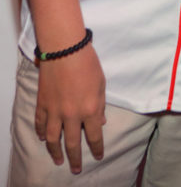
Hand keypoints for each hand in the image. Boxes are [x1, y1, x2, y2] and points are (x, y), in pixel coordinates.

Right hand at [35, 45, 105, 172]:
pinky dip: (42, 133)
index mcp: (90, 110)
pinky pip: (41, 124)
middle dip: (76, 158)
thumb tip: (100, 123)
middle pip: (73, 143)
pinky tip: (44, 139)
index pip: (94, 136)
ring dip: (56, 152)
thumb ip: (100, 105)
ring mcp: (55, 111)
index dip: (97, 148)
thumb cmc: (88, 63)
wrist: (65, 49)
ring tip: (59, 160)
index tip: (98, 156)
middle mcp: (72, 115)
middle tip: (76, 169)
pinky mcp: (42, 104)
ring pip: (54, 139)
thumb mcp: (101, 84)